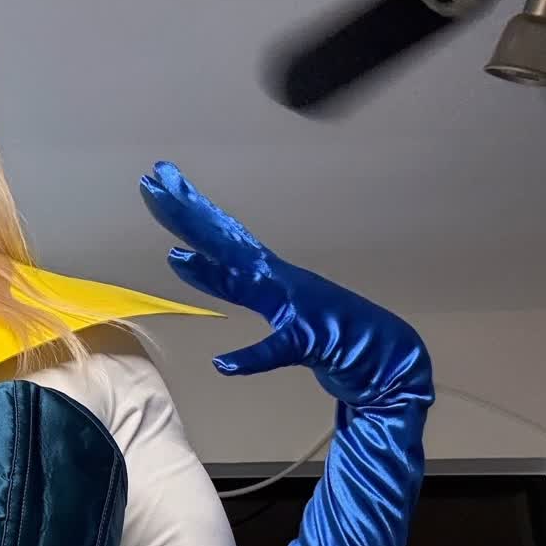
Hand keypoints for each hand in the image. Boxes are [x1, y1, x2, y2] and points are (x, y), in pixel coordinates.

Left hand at [139, 161, 431, 409]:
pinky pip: (280, 349)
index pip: (220, 238)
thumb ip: (232, 285)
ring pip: (249, 281)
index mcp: (269, 275)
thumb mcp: (264, 300)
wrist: (390, 359)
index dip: (188, 212)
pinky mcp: (313, 341)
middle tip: (155, 182)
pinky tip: (226, 363)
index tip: (158, 184)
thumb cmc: (331, 334)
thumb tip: (187, 261)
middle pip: (226, 242)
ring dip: (213, 268)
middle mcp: (280, 280)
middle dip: (190, 214)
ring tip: (176, 254)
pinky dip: (254, 357)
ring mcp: (298, 306)